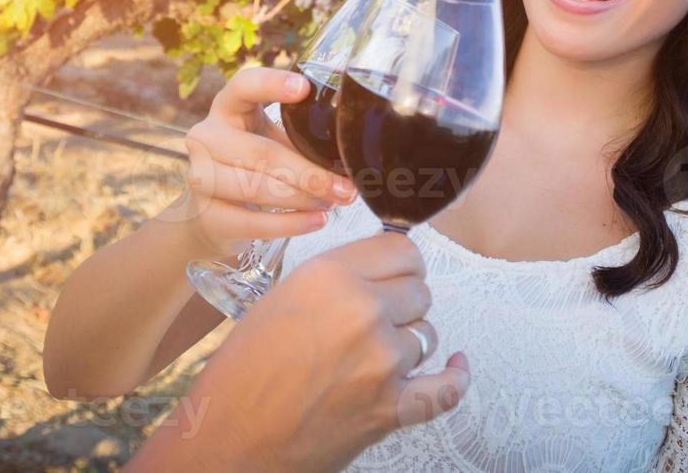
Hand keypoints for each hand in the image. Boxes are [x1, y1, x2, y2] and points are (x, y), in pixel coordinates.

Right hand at [129, 231, 469, 471]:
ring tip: (371, 353)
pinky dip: (454, 377)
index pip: (401, 250)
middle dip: (402, 302)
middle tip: (376, 317)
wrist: (230, 436)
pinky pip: (446, 388)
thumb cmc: (243, 371)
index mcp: (330, 276)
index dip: (399, 263)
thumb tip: (379, 272)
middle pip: (420, 290)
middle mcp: (362, 312)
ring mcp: (383, 362)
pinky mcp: (392, 408)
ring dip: (408, 341)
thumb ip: (334, 279)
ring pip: (427, 333)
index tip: (394, 273)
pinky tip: (457, 365)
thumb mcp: (282, 298)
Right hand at [168, 67, 356, 260]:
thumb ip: (302, 135)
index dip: (271, 84)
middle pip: (261, 153)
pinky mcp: (206, 216)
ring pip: (256, 188)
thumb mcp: (269, 138)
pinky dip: (290, 224)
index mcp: (226, 108)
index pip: (243, 86)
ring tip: (332, 202)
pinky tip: (316, 221)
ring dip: (302, 198)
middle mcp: (206, 137)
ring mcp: (199, 177)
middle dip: (310, 173)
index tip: (304, 88)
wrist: (208, 212)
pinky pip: (253, 223)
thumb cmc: (250, 164)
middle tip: (346, 188)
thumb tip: (355, 142)